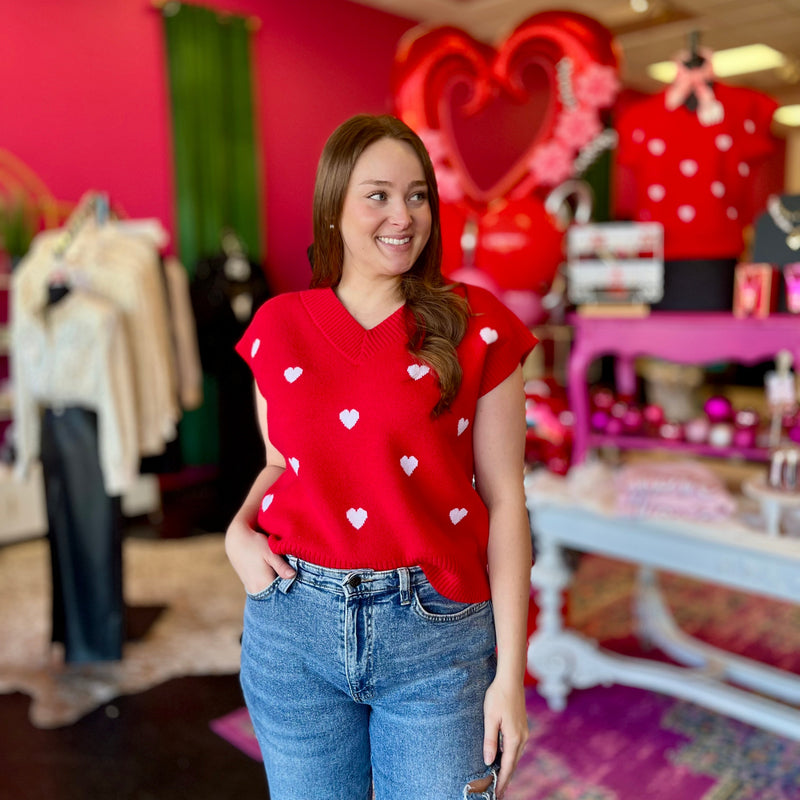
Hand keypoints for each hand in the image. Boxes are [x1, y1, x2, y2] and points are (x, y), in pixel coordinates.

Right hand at [225, 514, 294, 594]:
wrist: (236, 540)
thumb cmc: (254, 544)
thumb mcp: (270, 552)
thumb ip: (281, 566)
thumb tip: (293, 576)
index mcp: (263, 584)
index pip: (282, 596)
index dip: (293, 591)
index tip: (302, 589)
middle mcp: (256, 590)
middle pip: (276, 596)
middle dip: (287, 591)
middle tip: (298, 585)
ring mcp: (252, 589)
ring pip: (270, 594)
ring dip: (279, 588)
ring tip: (289, 580)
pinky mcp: (250, 586)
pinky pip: (264, 590)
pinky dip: (272, 586)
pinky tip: (278, 578)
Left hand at [482, 677, 528, 797]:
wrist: (510, 680)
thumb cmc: (498, 697)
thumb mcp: (490, 718)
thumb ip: (489, 740)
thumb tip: (489, 761)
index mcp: (514, 738)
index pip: (508, 766)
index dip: (502, 781)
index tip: (497, 793)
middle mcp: (522, 737)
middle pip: (514, 763)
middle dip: (506, 778)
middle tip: (498, 792)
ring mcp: (523, 732)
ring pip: (516, 755)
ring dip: (509, 768)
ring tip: (501, 780)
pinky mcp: (522, 726)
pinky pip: (516, 747)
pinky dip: (511, 757)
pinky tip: (505, 759)